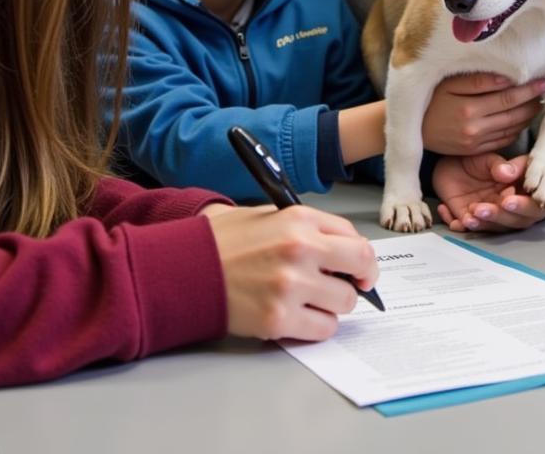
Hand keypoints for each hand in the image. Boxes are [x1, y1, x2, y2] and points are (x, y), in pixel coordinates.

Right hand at [207, 205, 378, 340]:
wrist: (183, 268)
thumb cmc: (224, 242)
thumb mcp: (270, 217)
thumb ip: (309, 230)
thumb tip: (343, 251)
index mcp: (300, 219)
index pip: (354, 237)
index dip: (360, 256)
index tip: (359, 267)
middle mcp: (301, 249)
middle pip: (360, 267)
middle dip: (357, 279)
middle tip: (346, 285)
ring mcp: (291, 285)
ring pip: (344, 302)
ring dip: (333, 304)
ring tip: (311, 299)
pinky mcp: (279, 319)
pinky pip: (323, 329)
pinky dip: (317, 326)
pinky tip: (299, 316)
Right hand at [421, 73, 544, 155]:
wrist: (413, 128)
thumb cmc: (431, 99)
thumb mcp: (449, 84)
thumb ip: (478, 80)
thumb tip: (507, 77)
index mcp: (468, 108)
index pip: (508, 97)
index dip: (529, 89)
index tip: (544, 81)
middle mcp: (474, 128)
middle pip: (513, 114)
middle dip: (533, 102)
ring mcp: (475, 142)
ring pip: (511, 128)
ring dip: (528, 116)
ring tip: (538, 102)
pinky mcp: (474, 151)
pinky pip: (502, 140)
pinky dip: (516, 129)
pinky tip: (522, 119)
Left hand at [432, 154, 544, 232]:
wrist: (452, 163)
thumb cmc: (477, 160)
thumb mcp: (489, 158)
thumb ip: (500, 165)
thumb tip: (508, 174)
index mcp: (521, 191)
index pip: (533, 204)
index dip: (525, 206)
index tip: (508, 200)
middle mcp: (509, 206)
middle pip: (516, 221)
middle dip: (501, 217)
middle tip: (486, 207)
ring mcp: (491, 215)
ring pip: (494, 228)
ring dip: (483, 224)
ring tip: (471, 214)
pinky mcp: (471, 218)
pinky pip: (467, 227)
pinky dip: (461, 224)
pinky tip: (454, 215)